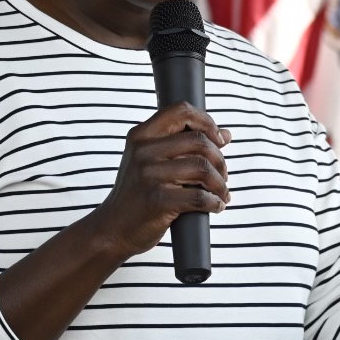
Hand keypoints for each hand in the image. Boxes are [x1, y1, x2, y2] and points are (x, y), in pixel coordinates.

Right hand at [94, 102, 230, 264]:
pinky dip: (214, 202)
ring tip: (221, 193)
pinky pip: (199, 196)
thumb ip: (183, 144)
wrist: (113, 228)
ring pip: (203, 168)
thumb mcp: (150, 161)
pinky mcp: (157, 200)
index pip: (181, 110)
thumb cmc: (138, 193)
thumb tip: (226, 134)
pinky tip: (215, 205)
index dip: (207, 122)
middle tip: (223, 175)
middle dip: (219, 159)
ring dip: (220, 183)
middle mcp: (143, 151)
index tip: (219, 140)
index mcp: (141, 136)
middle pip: (199, 141)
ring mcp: (149, 175)